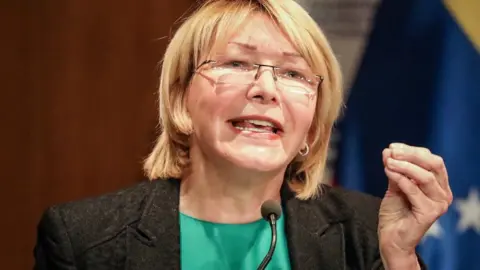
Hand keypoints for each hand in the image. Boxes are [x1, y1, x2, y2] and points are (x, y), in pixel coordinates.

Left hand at [378, 143, 452, 269]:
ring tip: (388, 162)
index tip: (392, 147)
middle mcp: (443, 194)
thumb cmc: (395, 212)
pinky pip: (414, 190)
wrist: (391, 238)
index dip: (412, 150)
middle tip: (392, 152)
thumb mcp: (394, 186)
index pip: (431, 160)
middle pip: (434, 164)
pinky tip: (388, 171)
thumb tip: (388, 150)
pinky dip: (400, 178)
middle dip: (411, 154)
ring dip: (404, 166)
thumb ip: (394, 169)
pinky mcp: (430, 213)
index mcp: (438, 185)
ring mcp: (439, 204)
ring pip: (425, 176)